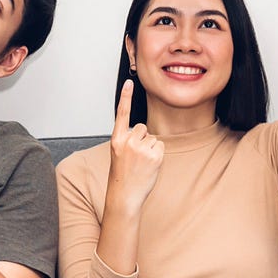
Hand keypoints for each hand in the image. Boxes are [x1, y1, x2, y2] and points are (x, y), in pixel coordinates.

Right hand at [107, 80, 162, 210]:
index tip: (129, 82)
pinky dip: (158, 155)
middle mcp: (128, 141)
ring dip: (150, 149)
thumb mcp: (119, 153)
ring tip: (141, 163)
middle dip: (142, 139)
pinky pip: (160, 146)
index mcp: (117, 139)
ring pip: (153, 138)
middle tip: (135, 157)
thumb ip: (128, 139)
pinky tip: (149, 166)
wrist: (124, 195)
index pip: (122, 113)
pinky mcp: (154, 155)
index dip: (125, 97)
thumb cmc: (122, 175)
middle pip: (143, 127)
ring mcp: (141, 148)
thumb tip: (142, 131)